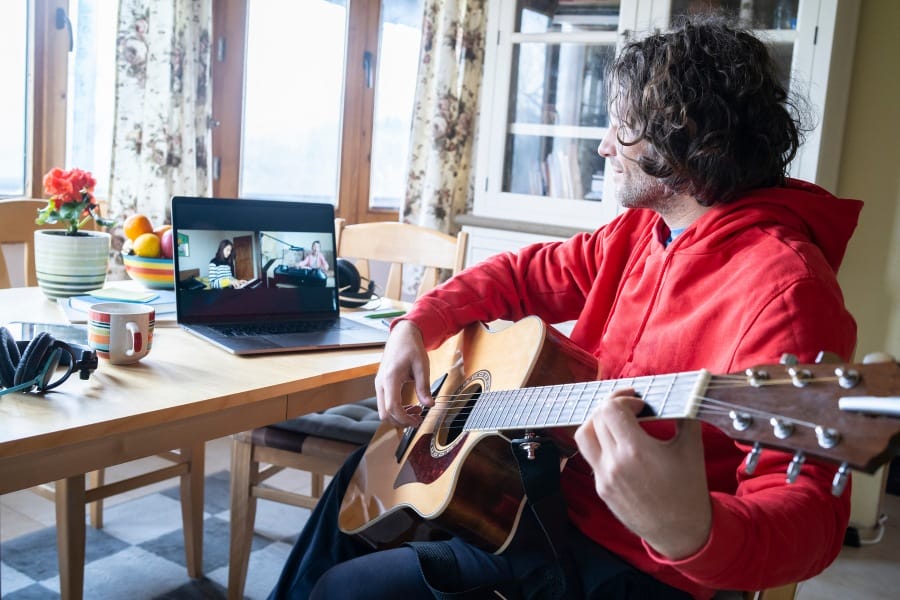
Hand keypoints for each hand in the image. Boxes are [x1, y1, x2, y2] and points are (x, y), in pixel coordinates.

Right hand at [374, 320, 432, 426]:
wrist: (401, 336)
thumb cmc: (411, 348)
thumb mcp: (422, 366)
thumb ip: (424, 386)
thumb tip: (429, 405)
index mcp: (390, 378)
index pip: (392, 406)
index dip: (404, 418)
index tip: (417, 421)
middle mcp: (380, 383)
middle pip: (384, 413)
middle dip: (400, 421)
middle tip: (418, 419)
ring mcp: (379, 385)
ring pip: (383, 410)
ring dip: (399, 416)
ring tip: (417, 412)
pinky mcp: (382, 385)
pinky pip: (385, 403)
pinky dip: (396, 410)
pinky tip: (410, 406)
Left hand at [574, 388, 711, 558]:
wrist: (681, 532)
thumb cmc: (688, 490)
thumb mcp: (692, 449)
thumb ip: (684, 416)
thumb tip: (682, 394)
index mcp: (635, 451)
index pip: (610, 410)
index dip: (623, 399)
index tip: (640, 403)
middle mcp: (614, 464)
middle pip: (596, 419)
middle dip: (612, 407)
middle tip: (631, 407)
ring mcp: (603, 478)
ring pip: (584, 436)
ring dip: (597, 422)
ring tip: (617, 421)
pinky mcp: (600, 488)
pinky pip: (591, 456)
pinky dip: (601, 443)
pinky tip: (620, 444)